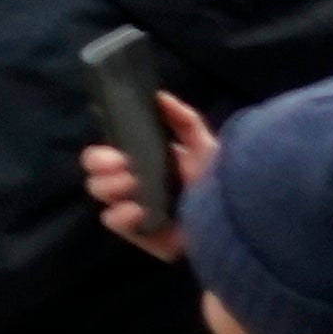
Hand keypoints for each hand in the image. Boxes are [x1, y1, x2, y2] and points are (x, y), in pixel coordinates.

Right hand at [80, 96, 217, 258]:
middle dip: (100, 165)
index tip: (116, 149)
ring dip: (108, 186)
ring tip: (130, 183)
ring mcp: (136, 213)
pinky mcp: (142, 236)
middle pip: (96, 175)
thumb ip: (184, 120)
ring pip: (101, 196)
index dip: (103, 151)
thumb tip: (159, 97)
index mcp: (145, 165)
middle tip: (120, 164)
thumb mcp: (205, 145)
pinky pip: (114, 223)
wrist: (236, 218)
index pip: (108, 155)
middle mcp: (135, 188)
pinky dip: (120, 215)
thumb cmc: (221, 181)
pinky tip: (137, 209)